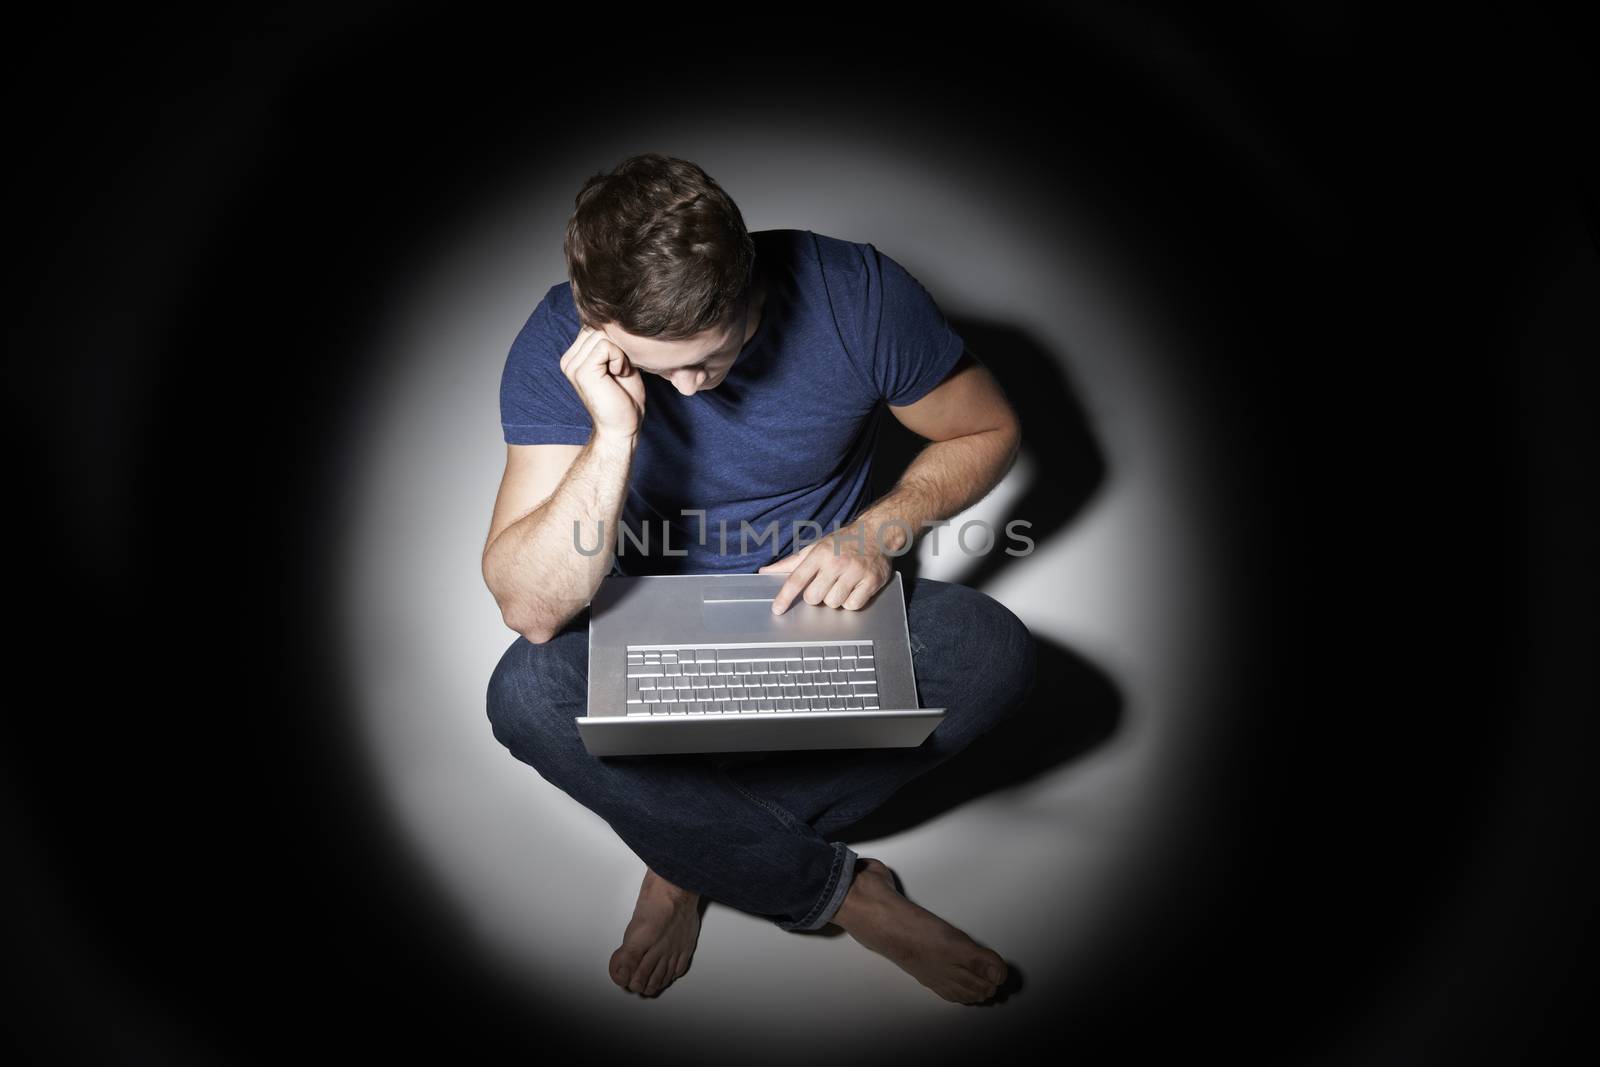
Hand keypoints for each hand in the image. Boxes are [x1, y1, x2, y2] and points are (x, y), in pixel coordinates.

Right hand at [561, 326, 645, 438]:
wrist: (622, 427)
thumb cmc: (625, 398)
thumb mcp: (619, 361)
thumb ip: (611, 341)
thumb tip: (616, 318)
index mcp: (575, 356)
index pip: (596, 325)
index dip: (616, 339)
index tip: (621, 363)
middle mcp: (569, 359)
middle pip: (599, 327)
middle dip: (618, 344)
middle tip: (622, 369)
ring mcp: (572, 364)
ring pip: (603, 334)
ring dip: (620, 353)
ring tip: (620, 372)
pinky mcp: (581, 371)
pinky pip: (606, 346)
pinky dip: (620, 359)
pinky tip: (618, 374)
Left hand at [757, 521, 894, 614]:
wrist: (877, 533)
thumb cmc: (843, 542)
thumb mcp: (816, 547)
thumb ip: (791, 562)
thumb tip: (765, 570)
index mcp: (820, 553)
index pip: (797, 579)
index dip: (785, 597)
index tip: (777, 609)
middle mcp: (837, 562)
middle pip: (814, 598)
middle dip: (815, 596)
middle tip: (824, 585)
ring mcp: (855, 572)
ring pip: (833, 603)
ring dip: (835, 599)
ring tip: (841, 585)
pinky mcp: (871, 581)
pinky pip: (853, 605)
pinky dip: (851, 602)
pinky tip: (854, 589)